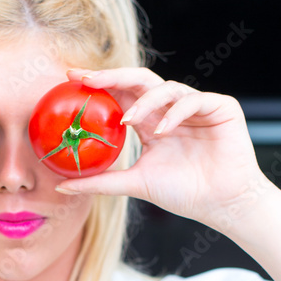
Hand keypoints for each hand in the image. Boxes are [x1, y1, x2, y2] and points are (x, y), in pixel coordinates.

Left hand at [55, 67, 270, 238]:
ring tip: (127, 120)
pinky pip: (192, 101)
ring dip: (143, 102)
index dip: (98, 84)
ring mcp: (195, 106)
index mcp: (150, 122)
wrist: (220, 203)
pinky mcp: (219, 106)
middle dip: (112, 76)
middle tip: (87, 78)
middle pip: (139, 82)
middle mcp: (170, 109)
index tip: (70, 79)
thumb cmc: (183, 193)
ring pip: (165, 88)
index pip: (121, 95)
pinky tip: (162, 130)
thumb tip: (61, 187)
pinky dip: (174, 113)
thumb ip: (100, 182)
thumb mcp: (134, 184)